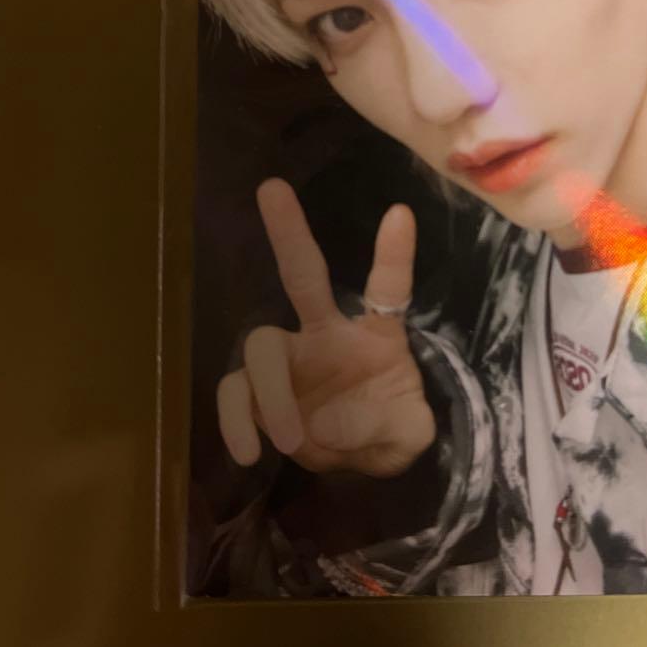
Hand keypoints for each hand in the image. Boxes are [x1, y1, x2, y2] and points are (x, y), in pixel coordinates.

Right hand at [216, 178, 435, 477]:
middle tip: (271, 186)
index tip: (401, 214)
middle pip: (302, 274)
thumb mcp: (411, 433)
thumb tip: (325, 423)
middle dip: (288, 231)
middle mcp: (327, 331)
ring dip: (272, 391)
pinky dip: (235, 422)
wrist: (359, 460)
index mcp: (377, 332)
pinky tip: (247, 453)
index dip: (394, 254)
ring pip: (262, 344)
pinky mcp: (258, 393)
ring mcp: (289, 359)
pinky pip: (236, 393)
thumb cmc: (390, 426)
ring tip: (292, 439)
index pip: (388, 287)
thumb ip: (388, 427)